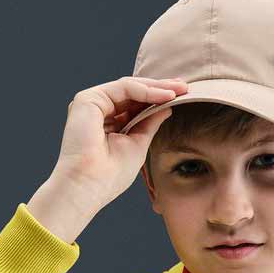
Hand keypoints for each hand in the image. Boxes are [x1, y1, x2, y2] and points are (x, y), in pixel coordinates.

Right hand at [51, 75, 190, 210]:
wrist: (89, 185)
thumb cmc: (110, 175)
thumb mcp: (138, 144)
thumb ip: (150, 124)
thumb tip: (168, 106)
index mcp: (107, 122)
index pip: (135, 104)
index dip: (157, 99)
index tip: (181, 96)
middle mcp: (98, 110)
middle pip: (133, 92)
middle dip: (160, 88)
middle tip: (184, 86)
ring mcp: (92, 103)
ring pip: (129, 87)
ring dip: (156, 87)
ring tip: (179, 89)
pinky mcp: (88, 99)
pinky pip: (123, 87)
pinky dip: (145, 90)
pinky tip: (164, 95)